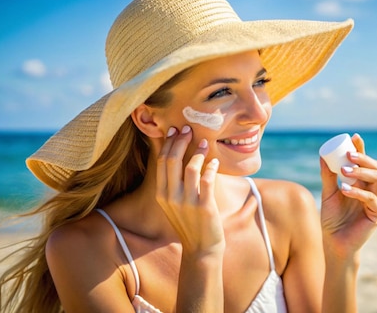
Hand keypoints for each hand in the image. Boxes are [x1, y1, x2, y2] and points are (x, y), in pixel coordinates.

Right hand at [155, 125, 224, 256]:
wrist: (201, 248)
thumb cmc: (190, 222)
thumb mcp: (174, 203)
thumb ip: (173, 182)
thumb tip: (177, 154)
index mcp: (161, 194)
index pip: (162, 161)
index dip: (169, 143)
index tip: (176, 130)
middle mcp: (171, 197)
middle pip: (172, 160)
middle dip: (180, 141)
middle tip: (189, 129)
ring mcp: (187, 202)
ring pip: (190, 167)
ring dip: (198, 152)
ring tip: (205, 143)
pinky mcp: (204, 207)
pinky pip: (207, 179)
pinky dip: (211, 166)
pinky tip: (215, 162)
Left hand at [319, 133, 376, 259]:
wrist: (334, 243)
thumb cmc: (332, 219)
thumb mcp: (328, 193)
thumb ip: (327, 176)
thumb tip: (322, 155)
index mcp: (362, 183)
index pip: (365, 162)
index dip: (362, 149)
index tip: (354, 137)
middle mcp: (372, 190)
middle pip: (375, 168)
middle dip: (363, 158)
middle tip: (348, 155)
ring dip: (360, 172)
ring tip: (344, 171)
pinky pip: (372, 199)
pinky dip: (358, 192)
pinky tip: (345, 190)